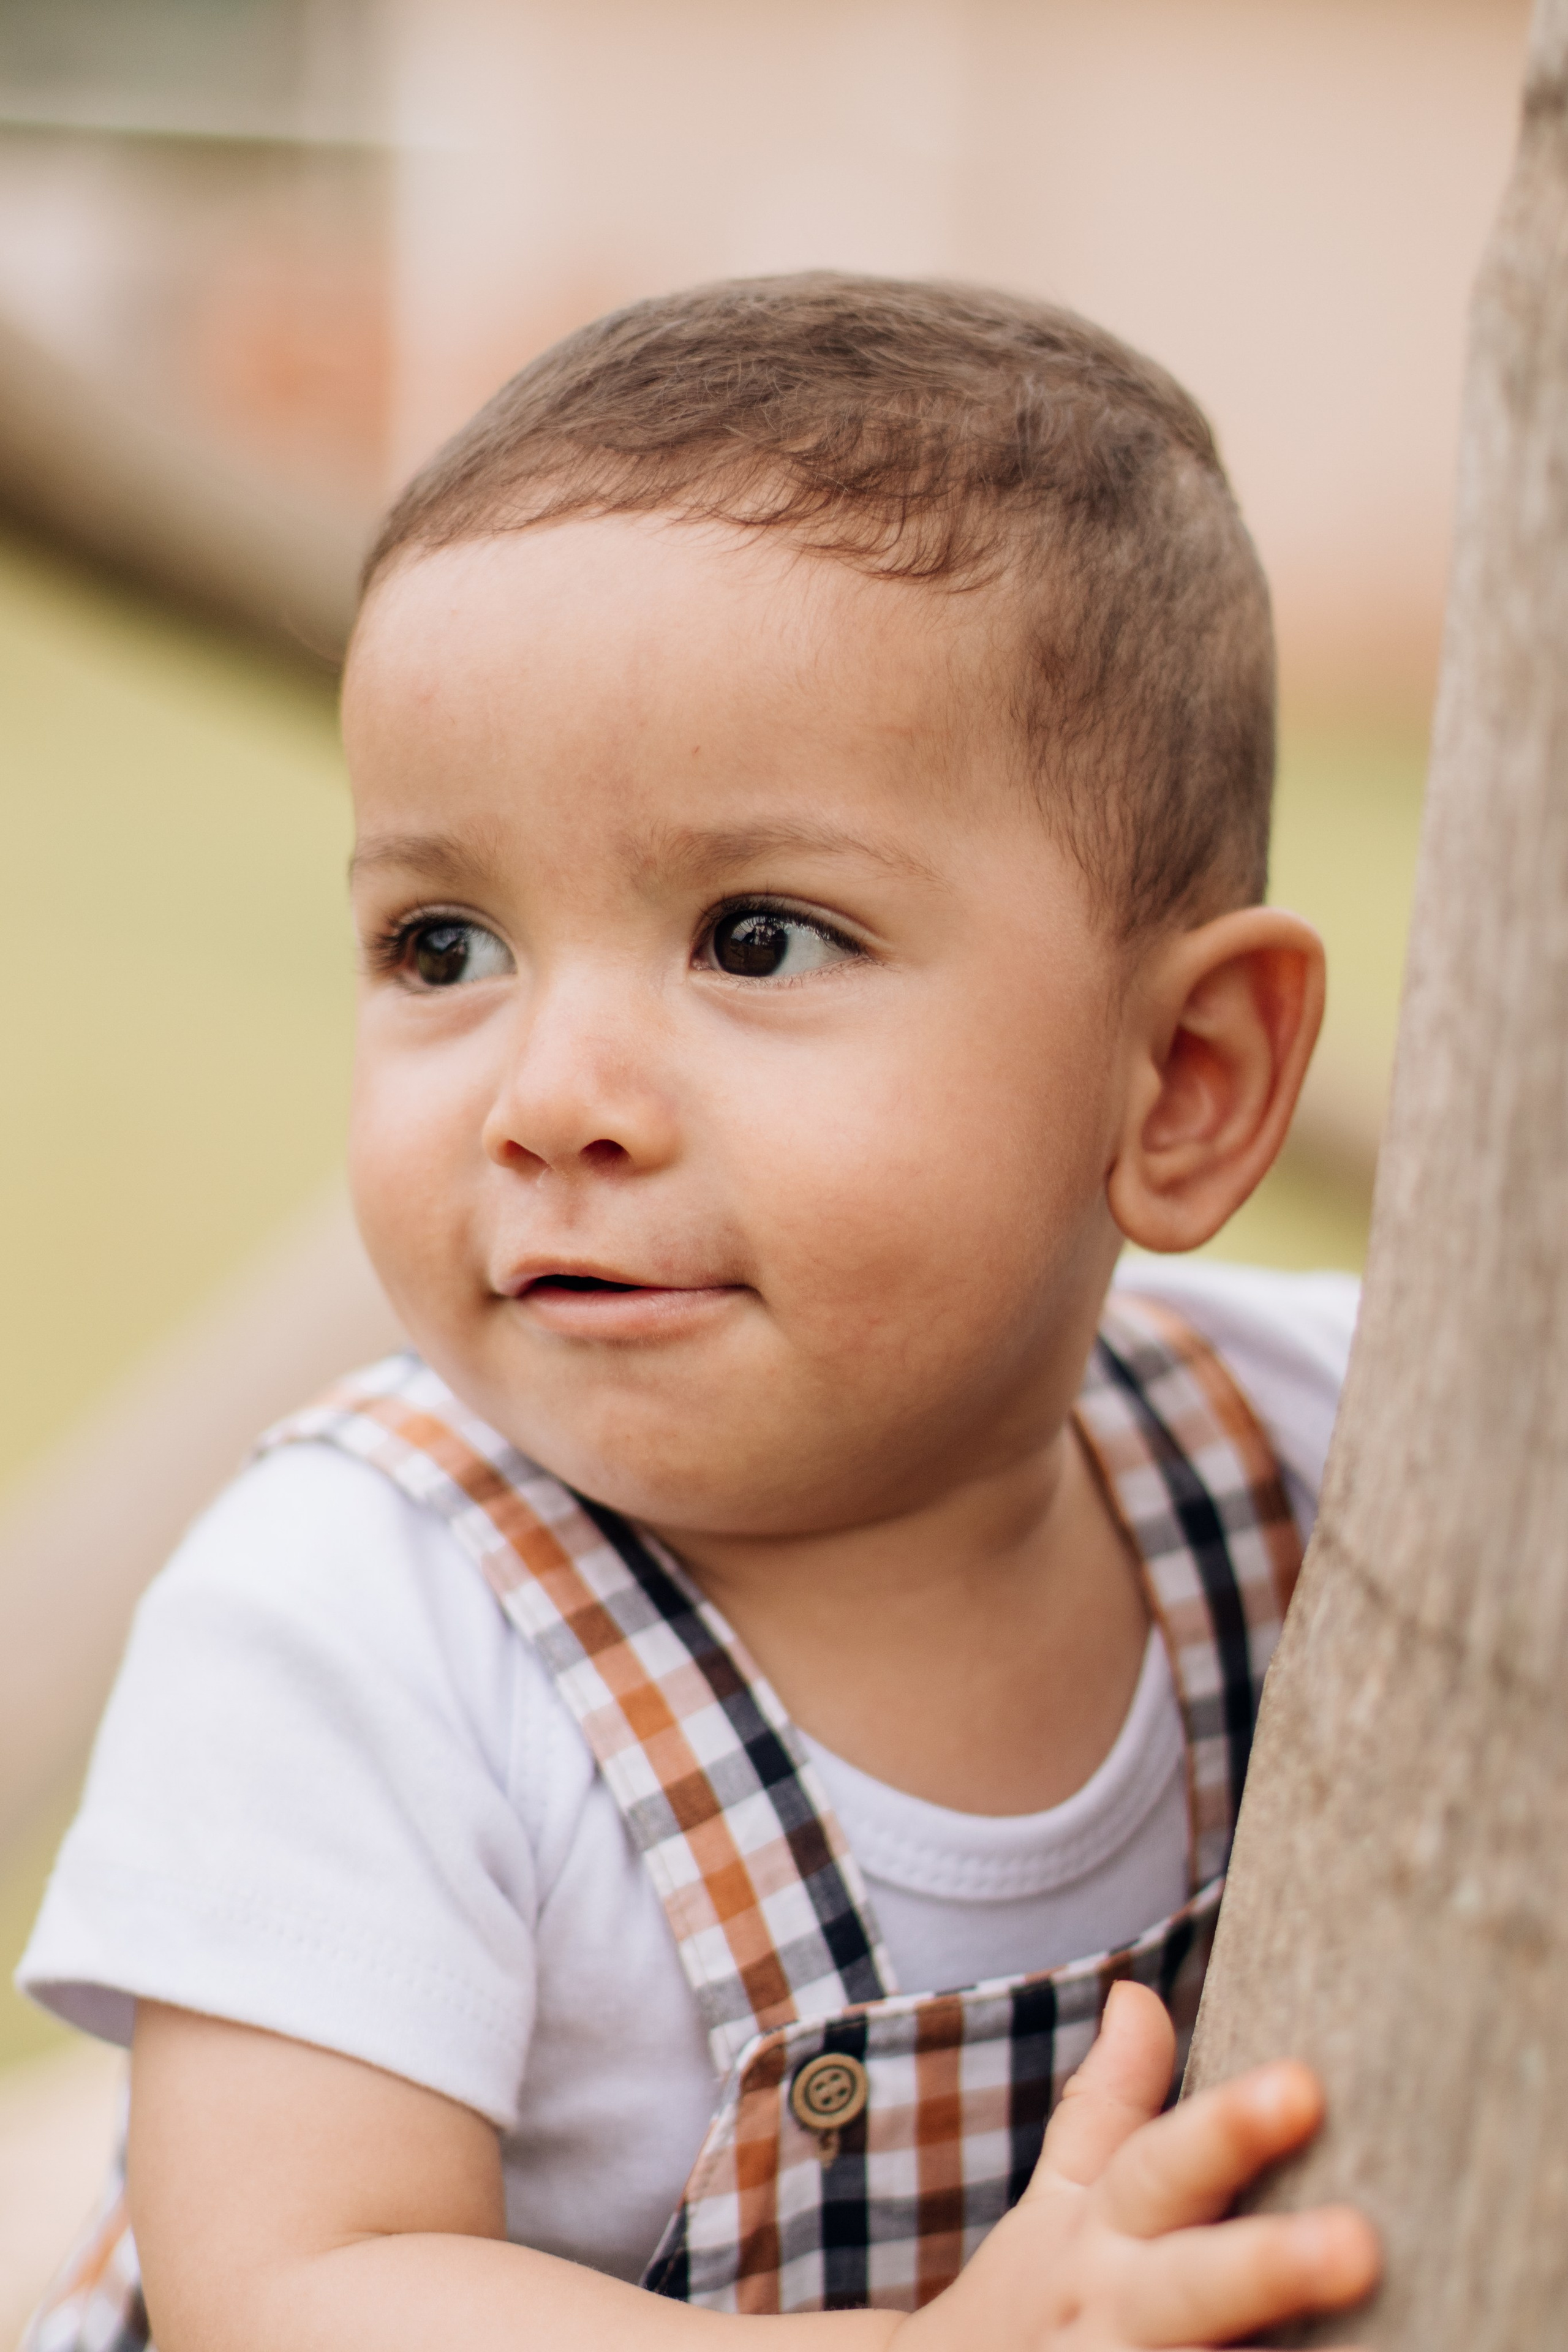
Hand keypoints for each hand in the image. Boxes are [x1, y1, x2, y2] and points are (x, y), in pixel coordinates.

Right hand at [898, 1980, 1378, 2348]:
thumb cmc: (1031, 2302)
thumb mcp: (1061, 2204)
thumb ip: (1107, 2108)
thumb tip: (1141, 1996)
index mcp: (1098, 2240)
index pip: (1161, 2170)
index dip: (1228, 2131)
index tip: (1305, 2086)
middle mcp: (1108, 2318)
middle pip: (1189, 2289)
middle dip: (1266, 2266)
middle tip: (1359, 2246)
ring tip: (1373, 2332)